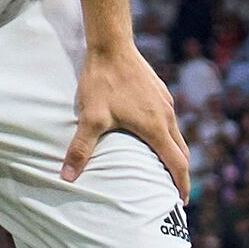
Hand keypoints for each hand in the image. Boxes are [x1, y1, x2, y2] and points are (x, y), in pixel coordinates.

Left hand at [66, 35, 189, 199]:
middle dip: (180, 172)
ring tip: (162, 166)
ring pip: (176, 134)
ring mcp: (165, 103)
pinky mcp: (160, 92)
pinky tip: (151, 135)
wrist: (111, 45)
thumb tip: (66, 177)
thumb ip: (80, 149)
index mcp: (156, 128)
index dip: (181, 184)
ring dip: (173, 153)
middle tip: (172, 190)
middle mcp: (166, 116)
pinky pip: (168, 120)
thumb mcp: (90, 118)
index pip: (177, 163)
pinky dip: (166, 135)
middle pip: (181, 151)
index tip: (181, 202)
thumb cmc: (102, 82)